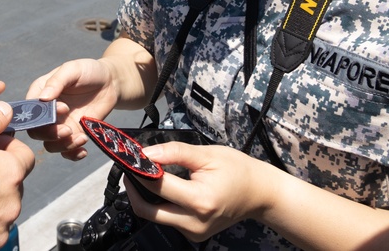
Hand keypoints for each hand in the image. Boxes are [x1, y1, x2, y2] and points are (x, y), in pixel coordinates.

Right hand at [24, 59, 119, 159]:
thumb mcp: (72, 70)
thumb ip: (57, 81)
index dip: (42, 114)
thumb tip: (43, 98)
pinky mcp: (74, 134)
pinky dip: (73, 155)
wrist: (110, 82)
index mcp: (40, 93)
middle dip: (50, 134)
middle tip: (68, 129)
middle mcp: (46, 112)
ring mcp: (60, 125)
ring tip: (81, 138)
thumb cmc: (88, 71)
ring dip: (63, 146)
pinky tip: (83, 150)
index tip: (63, 107)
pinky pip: (67, 152)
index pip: (30, 110)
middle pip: (36, 131)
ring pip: (50, 145)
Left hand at [123, 142, 273, 242]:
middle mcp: (195, 222)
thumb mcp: (206, 154)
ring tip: (145, 175)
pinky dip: (160, 204)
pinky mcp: (193, 234)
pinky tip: (163, 188)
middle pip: (148, 210)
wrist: (259, 193)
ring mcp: (194, 232)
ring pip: (155, 216)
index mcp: (200, 200)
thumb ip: (174, 152)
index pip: (158, 185)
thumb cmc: (237, 170)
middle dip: (133, 189)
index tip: (130, 157)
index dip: (139, 169)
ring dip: (144, 197)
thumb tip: (146, 154)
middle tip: (130, 169)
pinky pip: (167, 219)